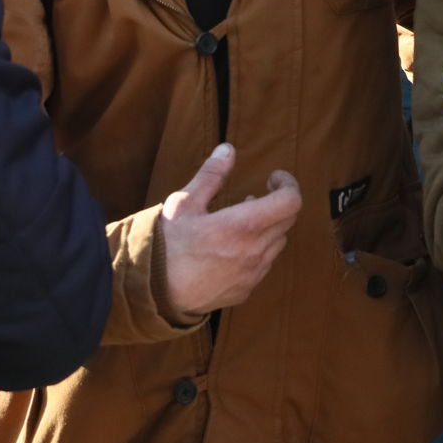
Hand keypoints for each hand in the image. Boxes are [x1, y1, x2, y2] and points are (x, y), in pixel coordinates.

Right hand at [157, 146, 303, 321]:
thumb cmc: (166, 245)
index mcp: (244, 226)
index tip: (273, 178)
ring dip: (268, 228)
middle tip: (254, 198)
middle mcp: (255, 252)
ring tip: (242, 222)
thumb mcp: (185, 203)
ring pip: (277, 244)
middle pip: (287, 221)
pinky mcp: (245, 290)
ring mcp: (252, 274)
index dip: (288, 184)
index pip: (290, 202)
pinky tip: (233, 248)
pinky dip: (258, 251)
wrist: (151, 292)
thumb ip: (211, 175)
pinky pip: (263, 266)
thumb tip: (228, 149)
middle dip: (277, 204)